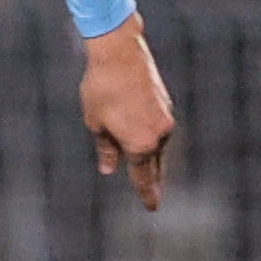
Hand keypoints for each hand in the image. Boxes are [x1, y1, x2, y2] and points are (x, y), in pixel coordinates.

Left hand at [81, 14, 176, 210]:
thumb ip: (105, 148)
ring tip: (147, 170)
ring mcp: (165, 117)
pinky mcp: (165, 103)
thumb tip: (109, 168)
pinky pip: (158, 129)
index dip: (147, 193)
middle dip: (152, 180)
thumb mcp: (95, 122)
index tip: (152, 207)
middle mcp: (159, 134)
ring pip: (158, 145)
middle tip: (154, 197)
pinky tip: (143, 138)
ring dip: (150, 157)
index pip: (143, 176)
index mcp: (141, 144)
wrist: (119, 52)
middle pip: (154, 164)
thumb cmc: (101, 89)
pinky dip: (151, 137)